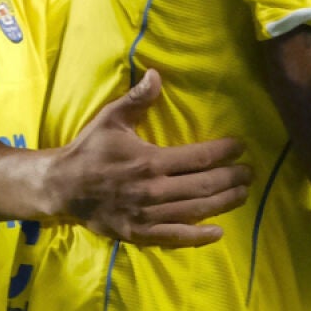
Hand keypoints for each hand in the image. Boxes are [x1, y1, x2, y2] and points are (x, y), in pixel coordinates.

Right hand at [43, 69, 251, 247]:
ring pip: (194, 210)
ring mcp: (146, 215)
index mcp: (149, 162)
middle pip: (203, 186)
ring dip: (222, 202)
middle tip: (249, 172)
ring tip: (243, 194)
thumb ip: (137, 99)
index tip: (241, 146)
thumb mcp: (110, 119)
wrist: (61, 187)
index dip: (223, 152)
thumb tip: (156, 73)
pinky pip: (173, 237)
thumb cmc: (89, 150)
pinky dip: (197, 236)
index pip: (197, 158)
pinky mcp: (138, 233)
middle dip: (231, 178)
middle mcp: (152, 191)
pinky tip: (217, 232)